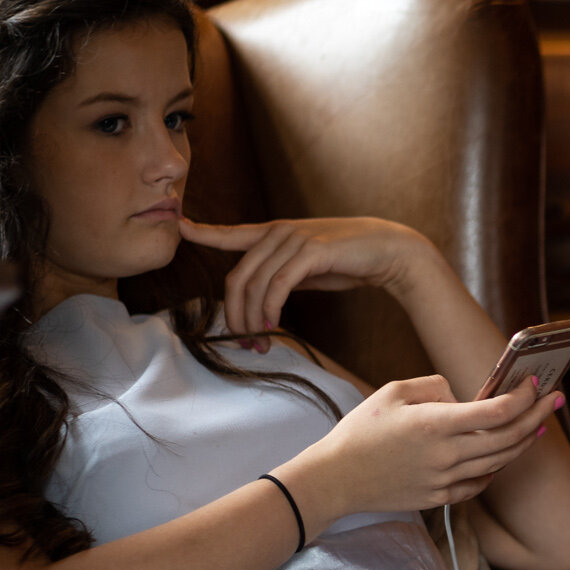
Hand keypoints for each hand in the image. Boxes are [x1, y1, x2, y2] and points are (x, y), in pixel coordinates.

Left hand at [178, 216, 429, 340]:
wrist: (389, 251)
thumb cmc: (351, 260)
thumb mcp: (309, 266)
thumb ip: (283, 273)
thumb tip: (264, 298)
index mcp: (276, 232)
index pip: (233, 233)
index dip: (205, 232)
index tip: (181, 227)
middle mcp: (279, 232)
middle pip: (238, 276)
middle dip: (235, 313)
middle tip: (242, 342)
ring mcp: (294, 240)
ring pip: (255, 284)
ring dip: (252, 318)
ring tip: (259, 341)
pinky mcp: (310, 252)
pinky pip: (277, 285)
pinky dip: (270, 308)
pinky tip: (272, 324)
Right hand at [279, 374, 562, 521]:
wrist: (335, 479)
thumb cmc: (360, 431)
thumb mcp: (392, 392)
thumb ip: (434, 386)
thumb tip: (463, 394)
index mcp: (434, 424)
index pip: (495, 412)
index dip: (522, 397)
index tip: (535, 384)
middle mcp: (446, 455)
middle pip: (507, 438)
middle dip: (537, 416)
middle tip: (555, 400)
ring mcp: (444, 480)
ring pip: (499, 462)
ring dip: (523, 442)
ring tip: (537, 425)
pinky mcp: (440, 498)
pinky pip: (480, 484)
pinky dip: (496, 468)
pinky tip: (503, 454)